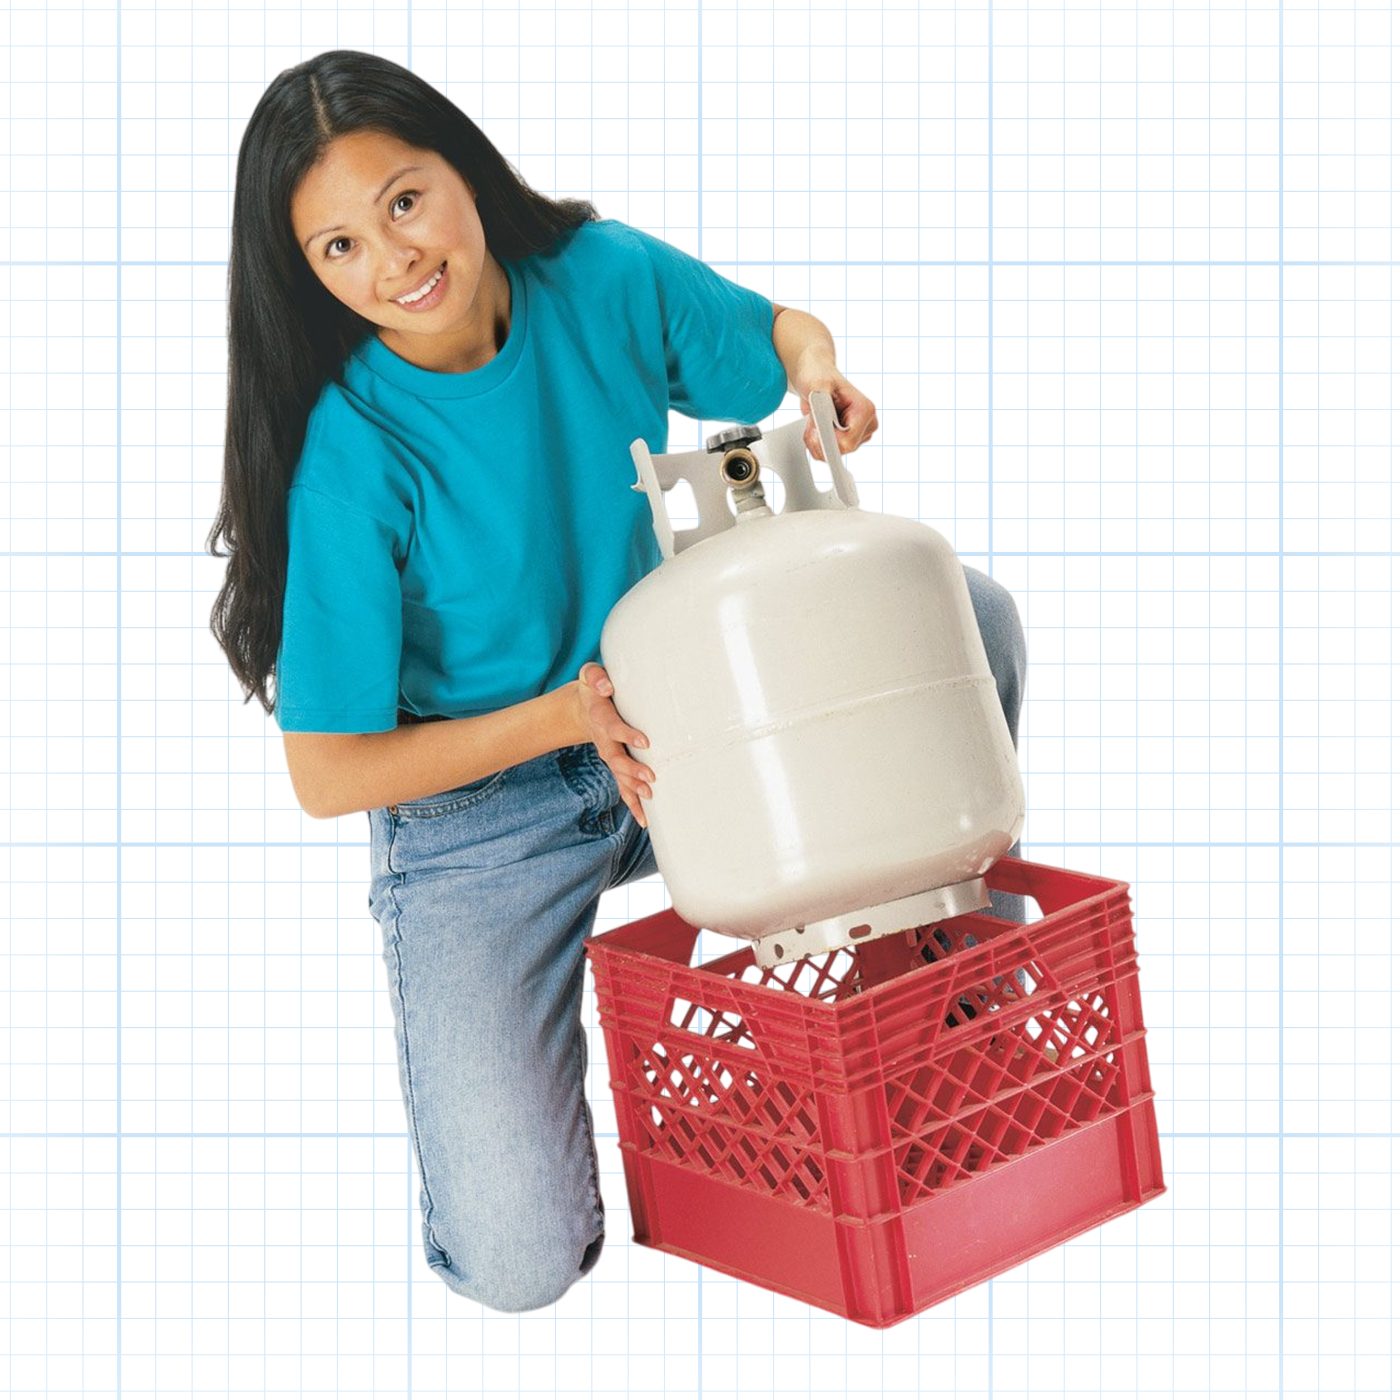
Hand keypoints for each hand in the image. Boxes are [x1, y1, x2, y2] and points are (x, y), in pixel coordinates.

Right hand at [572, 662, 654, 827]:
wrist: (583, 708)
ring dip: (634, 788)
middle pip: (616, 759)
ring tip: (650, 799)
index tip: (645, 741)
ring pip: (620, 775)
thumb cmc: (595, 689)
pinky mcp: (615, 764)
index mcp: (602, 719)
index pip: (614, 728)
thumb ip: (596, 677)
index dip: (627, 735)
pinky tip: (644, 819)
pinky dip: (632, 803)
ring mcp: (609, 754)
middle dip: (632, 770)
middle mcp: (604, 741)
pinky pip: (623, 786)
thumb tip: (606, 686)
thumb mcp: (590, 676)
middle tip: (650, 778)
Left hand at [797, 364, 878, 460]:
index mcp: (865, 410)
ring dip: (816, 440)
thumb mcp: (817, 384)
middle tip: (812, 420)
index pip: (848, 441)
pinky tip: (814, 428)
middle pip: (840, 450)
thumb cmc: (819, 376)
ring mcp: (857, 435)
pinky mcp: (846, 441)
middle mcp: (866, 425)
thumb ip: (821, 406)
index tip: (814, 429)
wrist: (816, 377)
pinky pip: (827, 454)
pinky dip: (815, 443)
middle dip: (820, 438)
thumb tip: (821, 426)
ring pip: (832, 454)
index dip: (827, 439)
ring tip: (813, 421)